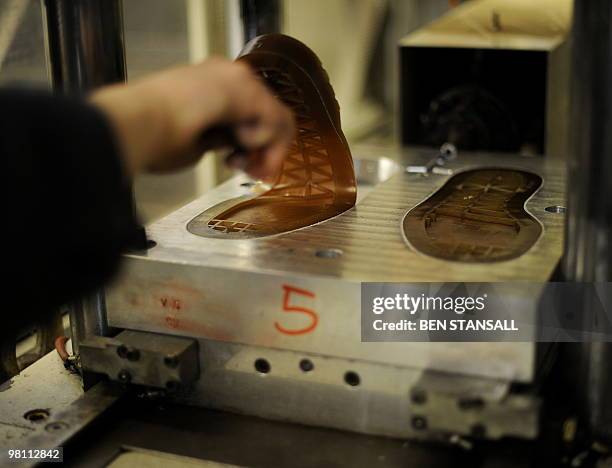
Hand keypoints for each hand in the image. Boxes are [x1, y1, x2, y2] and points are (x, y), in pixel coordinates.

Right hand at [90, 57, 294, 178]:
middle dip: (265, 149)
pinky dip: (264, 143)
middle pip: (266, 113)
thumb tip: (232, 144)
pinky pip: (276, 120)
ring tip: (249, 169)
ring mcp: (237, 79)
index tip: (241, 167)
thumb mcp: (195, 140)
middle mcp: (227, 75)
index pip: (248, 112)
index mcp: (210, 84)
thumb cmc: (152, 136)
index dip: (251, 144)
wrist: (136, 124)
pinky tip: (239, 149)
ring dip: (269, 149)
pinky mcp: (246, 91)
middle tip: (255, 174)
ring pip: (276, 117)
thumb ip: (218, 138)